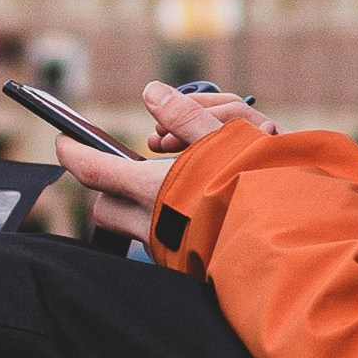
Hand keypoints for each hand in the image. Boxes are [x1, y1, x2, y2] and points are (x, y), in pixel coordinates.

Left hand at [58, 83, 262, 246]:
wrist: (293, 243)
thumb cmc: (261, 186)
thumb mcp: (228, 137)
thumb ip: (186, 115)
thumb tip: (152, 93)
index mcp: (155, 190)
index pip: (93, 171)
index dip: (73, 152)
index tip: (63, 140)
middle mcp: (153, 225)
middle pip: (105, 204)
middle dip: (110, 182)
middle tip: (138, 161)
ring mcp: (168, 250)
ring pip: (133, 221)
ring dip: (143, 198)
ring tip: (183, 174)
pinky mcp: (186, 264)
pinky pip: (162, 238)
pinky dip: (170, 216)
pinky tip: (202, 203)